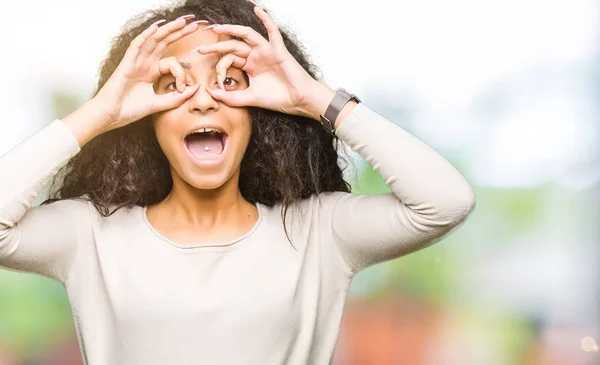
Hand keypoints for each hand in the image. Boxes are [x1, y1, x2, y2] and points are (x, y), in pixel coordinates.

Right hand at [92, 16, 204, 130]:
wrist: (112, 116)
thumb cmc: (130, 110)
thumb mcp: (160, 104)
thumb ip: (177, 98)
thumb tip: (196, 87)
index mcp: (151, 71)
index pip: (172, 63)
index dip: (180, 74)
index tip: (182, 88)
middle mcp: (144, 63)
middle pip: (164, 43)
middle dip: (179, 33)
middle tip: (194, 25)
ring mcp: (135, 61)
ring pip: (153, 40)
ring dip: (167, 30)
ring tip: (181, 21)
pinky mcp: (127, 63)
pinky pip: (137, 45)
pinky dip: (146, 35)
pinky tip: (156, 27)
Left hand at [192, 6, 329, 118]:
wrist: (298, 101)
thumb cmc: (278, 98)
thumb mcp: (250, 99)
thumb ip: (231, 97)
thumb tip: (211, 93)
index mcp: (249, 66)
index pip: (229, 60)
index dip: (219, 68)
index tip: (213, 81)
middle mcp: (256, 56)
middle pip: (233, 46)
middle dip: (216, 46)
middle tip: (201, 48)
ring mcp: (266, 51)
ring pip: (246, 35)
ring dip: (232, 30)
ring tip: (217, 27)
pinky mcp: (278, 49)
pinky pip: (272, 31)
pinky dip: (266, 19)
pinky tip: (257, 9)